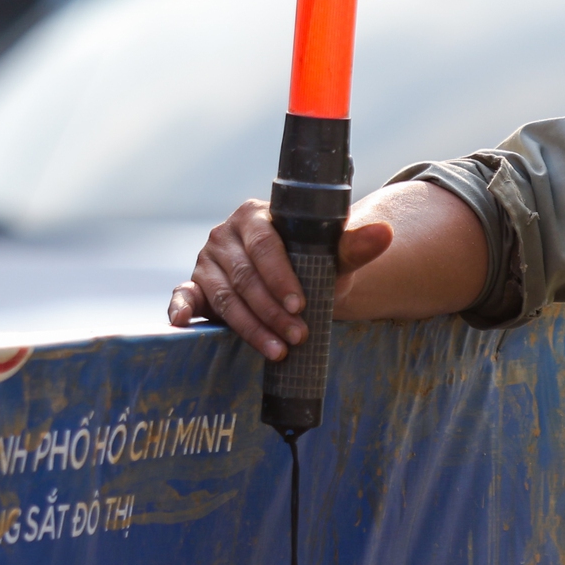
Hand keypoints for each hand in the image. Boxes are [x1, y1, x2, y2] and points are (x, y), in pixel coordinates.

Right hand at [166, 197, 394, 358]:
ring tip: (278, 350)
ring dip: (250, 326)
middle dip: (272, 311)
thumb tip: (385, 233)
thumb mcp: (334, 257)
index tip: (300, 305)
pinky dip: (180, 308)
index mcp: (254, 215)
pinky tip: (182, 323)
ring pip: (224, 296)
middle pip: (245, 276)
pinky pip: (183, 295)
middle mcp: (225, 234)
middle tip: (298, 336)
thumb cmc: (314, 264)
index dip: (281, 276)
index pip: (264, 244)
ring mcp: (206, 260)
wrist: (299, 282)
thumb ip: (355, 246)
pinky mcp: (194, 285)